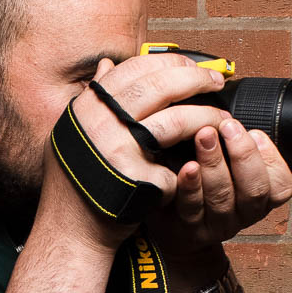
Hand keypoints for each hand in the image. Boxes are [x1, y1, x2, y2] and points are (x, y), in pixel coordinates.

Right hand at [41, 51, 230, 250]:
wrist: (70, 230)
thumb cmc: (79, 182)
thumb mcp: (76, 131)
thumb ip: (95, 99)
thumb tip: (108, 65)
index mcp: (88, 107)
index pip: (134, 69)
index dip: (169, 63)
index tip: (192, 66)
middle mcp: (99, 123)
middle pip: (157, 87)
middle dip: (194, 80)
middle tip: (216, 83)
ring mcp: (116, 151)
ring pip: (174, 122)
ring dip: (205, 118)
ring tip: (221, 120)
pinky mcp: (134, 180)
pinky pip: (172, 169)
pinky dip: (183, 172)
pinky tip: (189, 174)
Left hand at [151, 115, 291, 257]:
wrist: (172, 218)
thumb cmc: (204, 182)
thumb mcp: (228, 161)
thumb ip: (237, 144)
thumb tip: (233, 113)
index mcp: (260, 196)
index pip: (281, 186)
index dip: (272, 160)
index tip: (255, 133)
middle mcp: (244, 213)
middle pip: (254, 190)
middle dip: (243, 155)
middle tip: (228, 127)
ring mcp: (217, 224)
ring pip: (223, 197)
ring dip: (215, 164)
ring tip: (205, 136)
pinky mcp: (191, 229)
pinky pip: (193, 208)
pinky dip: (191, 186)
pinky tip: (188, 167)